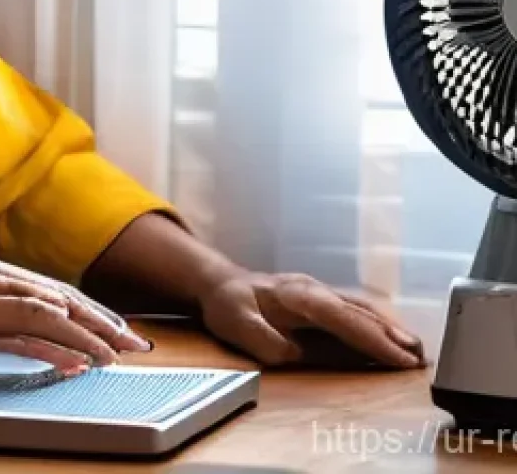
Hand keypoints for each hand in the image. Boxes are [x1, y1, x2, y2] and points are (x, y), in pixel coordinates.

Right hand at [0, 247, 152, 379]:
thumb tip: (26, 340)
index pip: (39, 285)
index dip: (81, 308)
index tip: (111, 331)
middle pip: (50, 290)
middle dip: (98, 317)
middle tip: (134, 343)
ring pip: (42, 304)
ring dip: (87, 330)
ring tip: (120, 353)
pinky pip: (18, 323)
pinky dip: (55, 341)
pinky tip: (80, 361)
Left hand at [197, 265, 424, 368]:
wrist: (219, 281)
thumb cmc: (229, 305)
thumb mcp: (238, 325)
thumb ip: (267, 341)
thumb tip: (295, 355)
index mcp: (298, 296)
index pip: (343, 318)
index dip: (373, 339)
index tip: (400, 357)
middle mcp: (314, 289)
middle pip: (359, 311)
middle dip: (391, 334)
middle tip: (421, 358)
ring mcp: (317, 290)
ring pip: (359, 307)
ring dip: (388, 327)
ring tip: (415, 350)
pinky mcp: (317, 297)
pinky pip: (352, 309)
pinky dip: (374, 323)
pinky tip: (389, 336)